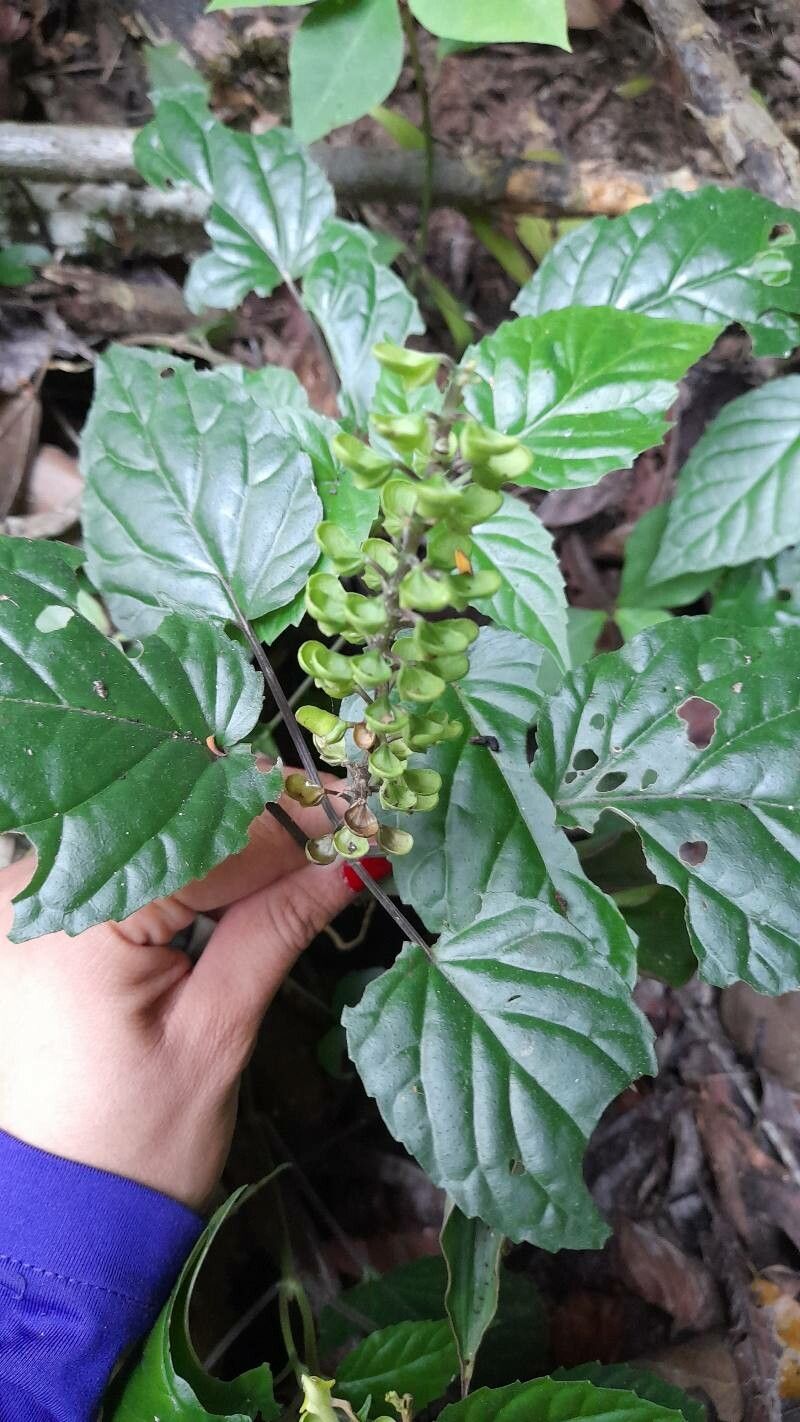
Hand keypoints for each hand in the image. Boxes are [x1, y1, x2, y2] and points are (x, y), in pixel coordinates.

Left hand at [0, 787, 363, 1210]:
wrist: (52, 1215)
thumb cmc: (133, 1149)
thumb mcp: (216, 1035)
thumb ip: (276, 929)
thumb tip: (350, 858)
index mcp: (77, 922)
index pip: (210, 840)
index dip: (297, 821)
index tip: (364, 811)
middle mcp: (30, 889)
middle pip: (171, 814)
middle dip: (262, 816)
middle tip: (343, 823)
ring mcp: (19, 896)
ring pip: (145, 825)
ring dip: (223, 830)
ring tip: (302, 841)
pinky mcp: (24, 913)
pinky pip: (115, 855)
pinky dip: (179, 856)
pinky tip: (233, 864)